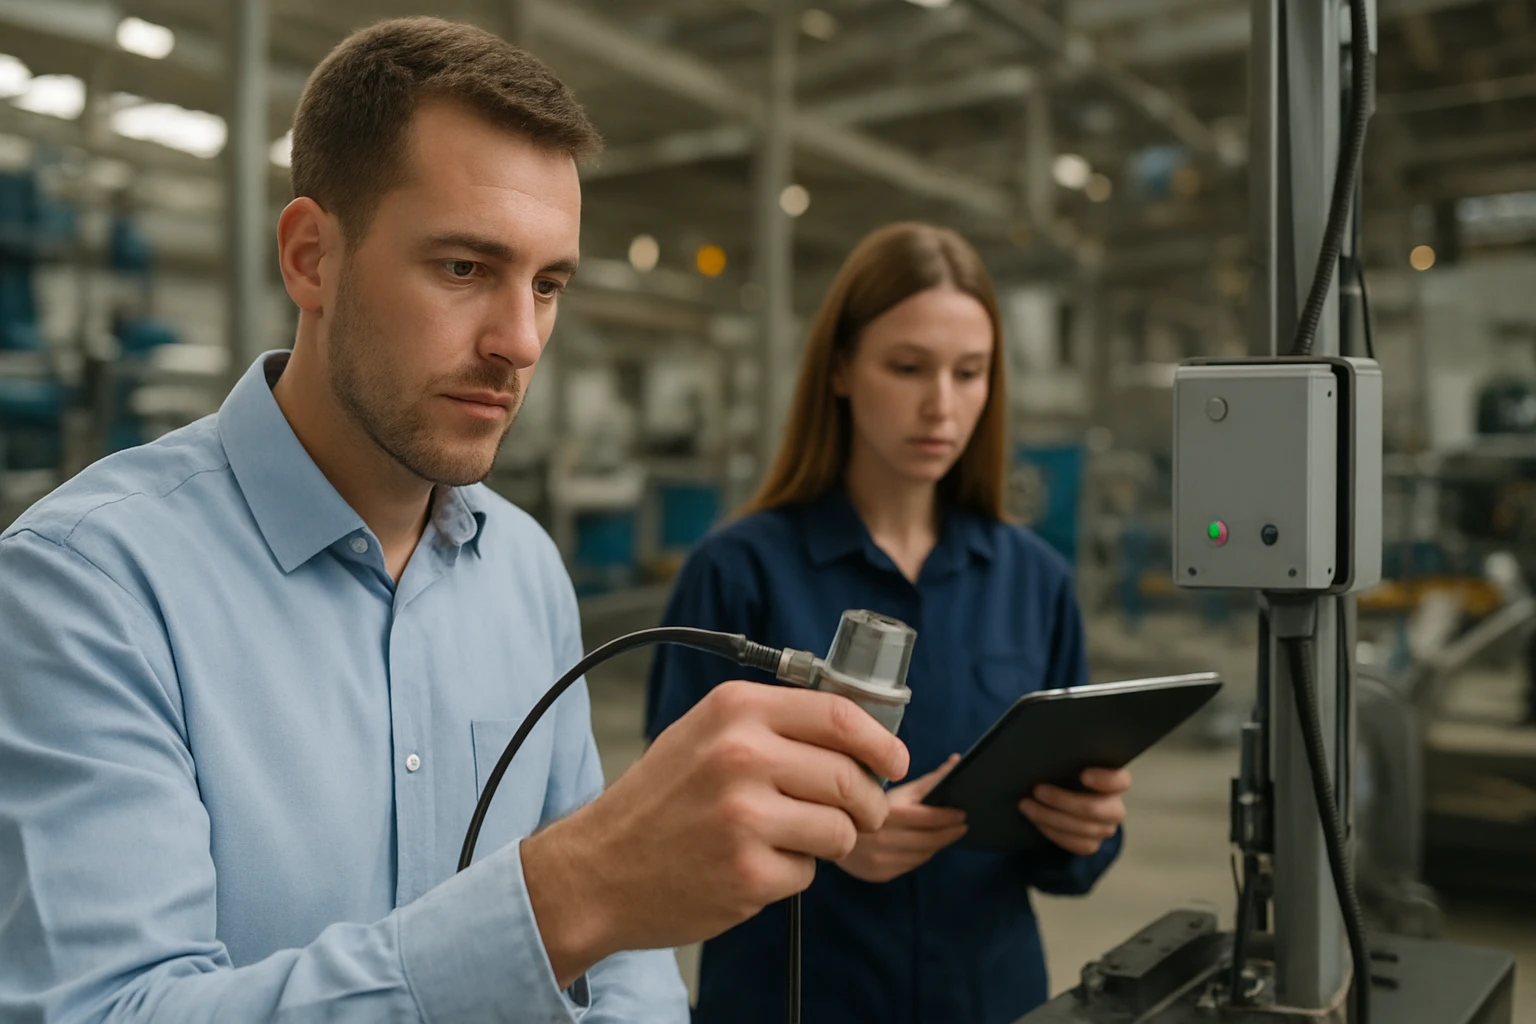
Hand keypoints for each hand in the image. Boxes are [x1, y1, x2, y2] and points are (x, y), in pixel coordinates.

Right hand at [521, 681, 909, 986]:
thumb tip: (860, 730)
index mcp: (734, 709)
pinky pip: (808, 872)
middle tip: (859, 815)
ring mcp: (744, 817)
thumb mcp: (707, 732)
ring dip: (831, 840)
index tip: (895, 761)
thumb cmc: (660, 799)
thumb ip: (775, 724)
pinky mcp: (748, 873)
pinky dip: (791, 873)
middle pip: (852, 777)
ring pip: (841, 828)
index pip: (839, 715)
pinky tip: (752, 864)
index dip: (881, 741)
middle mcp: (740, 755)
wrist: (598, 868)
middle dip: (868, 803)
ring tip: (789, 838)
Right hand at [837, 754, 967, 883]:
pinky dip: (922, 855)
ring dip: (937, 844)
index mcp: (886, 812)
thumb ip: (928, 779)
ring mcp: (880, 859)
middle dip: (950, 832)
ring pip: (922, 855)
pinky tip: (926, 846)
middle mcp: (882, 838)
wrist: (828, 828)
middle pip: (929, 840)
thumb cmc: (866, 803)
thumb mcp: (895, 788)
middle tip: (962, 824)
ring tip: (946, 833)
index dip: (949, 816)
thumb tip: (957, 762)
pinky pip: (910, 866)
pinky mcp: (878, 874)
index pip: (928, 817)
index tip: (964, 813)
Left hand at [1019, 767, 1131, 856]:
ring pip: (1082, 829)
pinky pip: (1076, 844)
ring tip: (1026, 805)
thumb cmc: (1067, 774)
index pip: (1121, 781)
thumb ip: (1068, 760)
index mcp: (1115, 782)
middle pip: (1095, 809)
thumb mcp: (1070, 764)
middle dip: (1062, 801)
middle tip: (1037, 790)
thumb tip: (1043, 756)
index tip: (1083, 775)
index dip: (1105, 780)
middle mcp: (1114, 807)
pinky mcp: (1092, 844)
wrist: (1064, 798)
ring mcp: (1105, 828)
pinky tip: (1036, 820)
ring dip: (1049, 817)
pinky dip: (1053, 832)